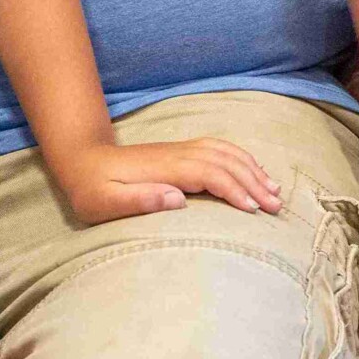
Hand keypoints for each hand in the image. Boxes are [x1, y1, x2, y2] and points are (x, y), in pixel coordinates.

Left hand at [51, 137, 284, 221]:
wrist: (83, 161)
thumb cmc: (93, 190)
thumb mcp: (105, 202)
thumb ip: (140, 200)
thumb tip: (178, 199)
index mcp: (166, 168)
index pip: (210, 174)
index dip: (234, 189)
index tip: (253, 209)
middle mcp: (179, 154)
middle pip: (225, 162)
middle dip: (253, 182)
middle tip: (276, 206)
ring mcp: (182, 150)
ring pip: (226, 153)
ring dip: (252, 168)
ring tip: (274, 189)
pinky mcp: (182, 152)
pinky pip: (220, 149)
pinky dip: (242, 158)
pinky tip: (253, 170)